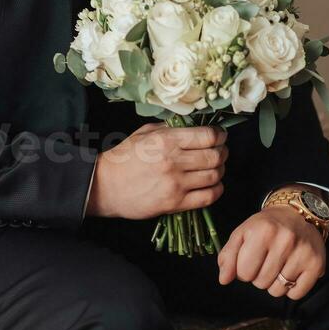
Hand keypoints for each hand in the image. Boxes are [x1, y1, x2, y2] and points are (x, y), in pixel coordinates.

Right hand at [86, 121, 227, 220]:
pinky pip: (207, 197)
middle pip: (215, 156)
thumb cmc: (124, 157)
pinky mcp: (175, 204)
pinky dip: (216, 190)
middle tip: (221, 150)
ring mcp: (176, 184)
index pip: (208, 136)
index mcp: (166, 140)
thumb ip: (169, 128)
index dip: (219, 135)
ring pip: (214, 176)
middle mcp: (174, 161)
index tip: (220, 135)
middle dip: (223, 152)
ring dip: (220, 170)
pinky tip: (213, 185)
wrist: (106, 185)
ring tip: (216, 167)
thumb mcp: (144, 133)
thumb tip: (193, 125)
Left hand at [216, 204, 325, 299]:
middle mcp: (285, 240)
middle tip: (266, 259)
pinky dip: (291, 288)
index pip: (244, 272)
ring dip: (274, 283)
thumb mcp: (242, 233)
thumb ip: (228, 255)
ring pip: (277, 291)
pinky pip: (296, 294)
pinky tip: (291, 270)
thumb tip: (223, 279)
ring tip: (278, 264)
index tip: (251, 258)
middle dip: (259, 275)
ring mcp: (302, 253)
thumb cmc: (266, 226)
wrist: (297, 213)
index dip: (244, 269)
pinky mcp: (316, 264)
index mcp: (262, 231)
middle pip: (260, 283)